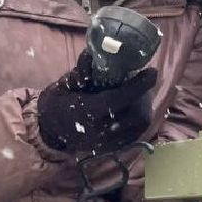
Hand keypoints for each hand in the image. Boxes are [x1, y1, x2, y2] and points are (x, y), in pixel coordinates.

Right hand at [35, 49, 157, 155]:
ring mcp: (106, 143)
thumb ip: (83, 70)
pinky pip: (134, 135)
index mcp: (85, 112)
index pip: (119, 99)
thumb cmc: (58, 101)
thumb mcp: (66, 83)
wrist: (49, 129)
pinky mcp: (111, 148)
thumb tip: (95, 53)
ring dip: (144, 108)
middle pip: (135, 115)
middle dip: (144, 96)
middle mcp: (98, 131)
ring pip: (139, 126)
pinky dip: (139, 120)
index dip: (138, 86)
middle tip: (142, 82)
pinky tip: (134, 109)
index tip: (151, 72)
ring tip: (139, 95)